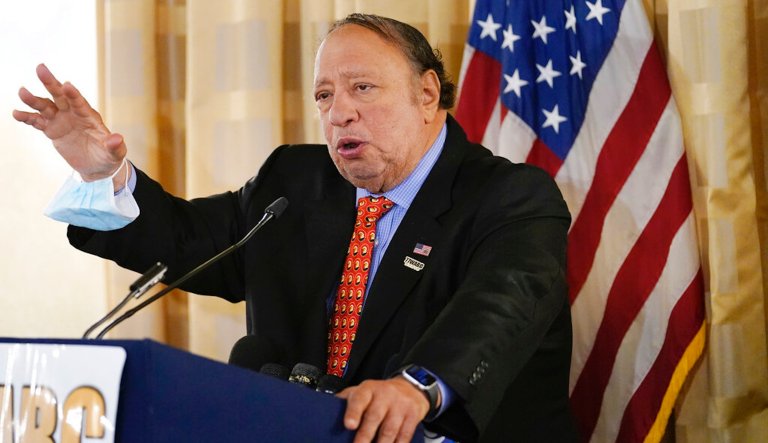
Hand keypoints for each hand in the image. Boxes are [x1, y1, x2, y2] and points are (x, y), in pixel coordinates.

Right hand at [13, 64, 127, 185]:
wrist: (96, 166)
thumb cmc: (109, 156)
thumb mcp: (115, 154)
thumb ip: (115, 146)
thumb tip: (117, 138)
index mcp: (89, 117)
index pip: (80, 103)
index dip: (74, 95)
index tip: (67, 85)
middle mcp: (73, 114)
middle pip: (60, 96)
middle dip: (51, 83)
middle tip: (41, 68)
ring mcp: (61, 120)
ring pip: (45, 106)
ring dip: (34, 100)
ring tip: (22, 92)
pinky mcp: (52, 130)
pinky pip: (37, 122)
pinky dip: (27, 117)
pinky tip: (16, 113)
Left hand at [337, 377, 430, 442]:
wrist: (410, 387)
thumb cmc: (379, 394)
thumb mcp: (363, 391)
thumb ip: (346, 401)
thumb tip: (324, 413)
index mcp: (368, 389)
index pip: (359, 399)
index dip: (353, 412)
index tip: (349, 425)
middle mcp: (385, 395)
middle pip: (374, 417)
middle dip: (365, 436)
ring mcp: (400, 405)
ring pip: (390, 430)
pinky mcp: (413, 415)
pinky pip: (405, 435)